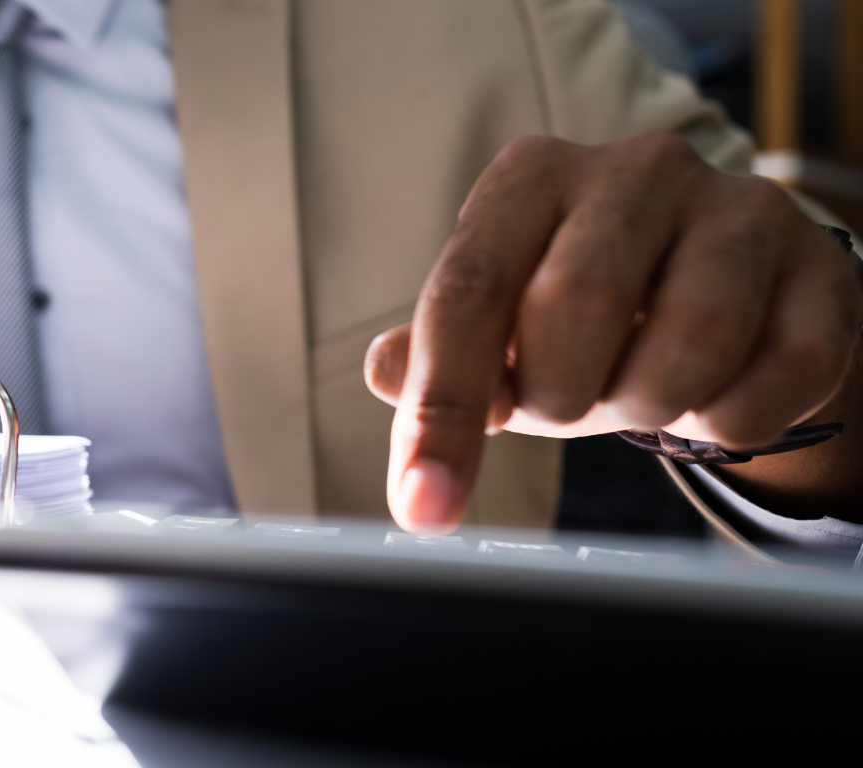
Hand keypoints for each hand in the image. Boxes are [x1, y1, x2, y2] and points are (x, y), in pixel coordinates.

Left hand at [366, 132, 862, 533]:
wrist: (731, 294)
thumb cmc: (589, 316)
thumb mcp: (499, 326)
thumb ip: (433, 352)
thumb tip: (386, 373)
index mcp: (532, 177)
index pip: (467, 291)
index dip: (442, 406)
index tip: (425, 503)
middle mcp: (636, 168)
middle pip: (576, 303)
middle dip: (558, 392)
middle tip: (566, 405)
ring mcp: (740, 207)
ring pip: (692, 336)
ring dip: (650, 404)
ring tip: (639, 393)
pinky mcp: (821, 265)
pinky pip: (782, 370)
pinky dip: (734, 419)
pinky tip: (711, 399)